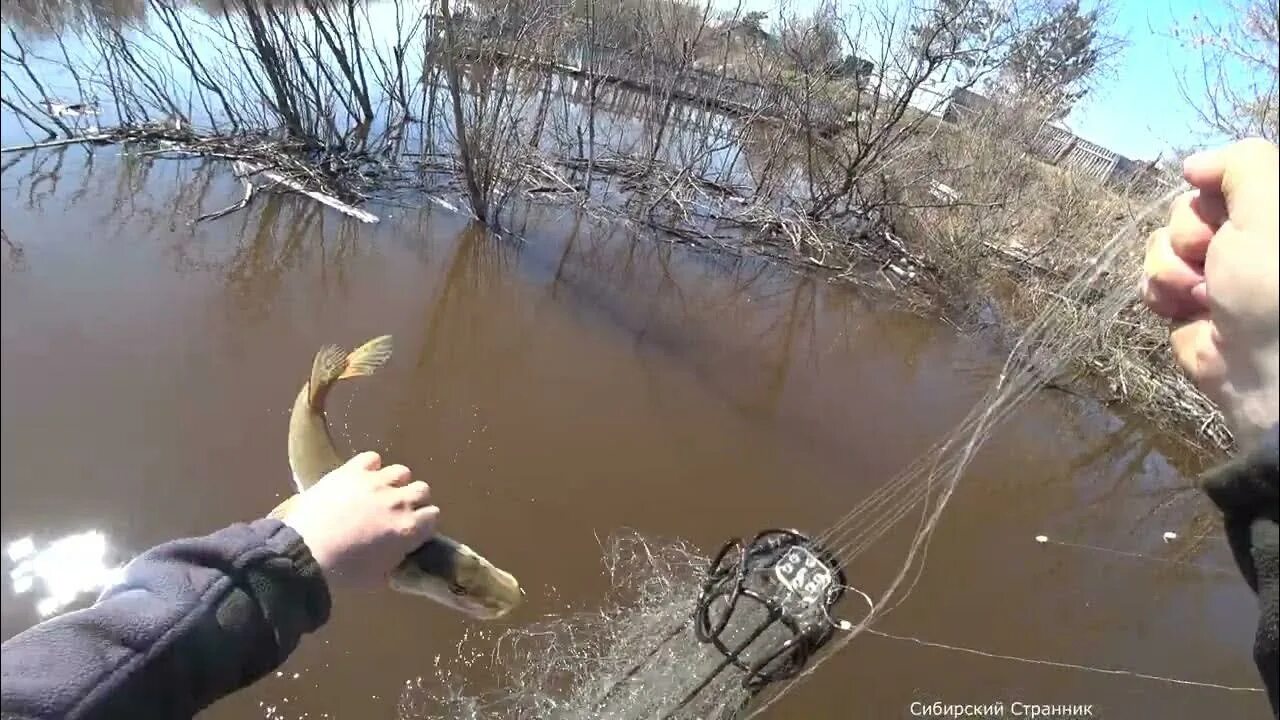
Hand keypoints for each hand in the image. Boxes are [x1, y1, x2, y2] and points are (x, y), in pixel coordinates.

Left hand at [278, 451, 438, 587]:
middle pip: (422, 489)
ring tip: (379, 493)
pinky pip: (372, 459)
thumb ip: (395, 562)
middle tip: (396, 511)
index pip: (433, 515)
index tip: (411, 529)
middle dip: (413, 500)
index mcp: (409, 529)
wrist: (305, 551)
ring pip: (401, 472)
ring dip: (394, 482)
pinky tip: (361, 479)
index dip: (423, 523)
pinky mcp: (353, 471)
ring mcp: (377, 482)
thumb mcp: (378, 578)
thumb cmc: (343, 572)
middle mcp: (399, 501)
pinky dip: (370, 467)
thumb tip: (399, 554)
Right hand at [1141, 137, 1278, 445]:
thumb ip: (1239, 162)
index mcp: (1268, 213)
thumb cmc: (1273, 284)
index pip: (1224, 177)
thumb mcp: (1270, 202)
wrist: (1265, 369)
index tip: (1224, 210)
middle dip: (1190, 234)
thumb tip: (1194, 166)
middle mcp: (1245, 239)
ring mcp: (1213, 273)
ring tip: (1201, 294)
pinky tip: (1180, 308)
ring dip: (1171, 268)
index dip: (1213, 191)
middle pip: (1186, 208)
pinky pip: (1151, 280)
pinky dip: (1159, 293)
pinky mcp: (1186, 305)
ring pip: (1161, 244)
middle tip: (1213, 259)